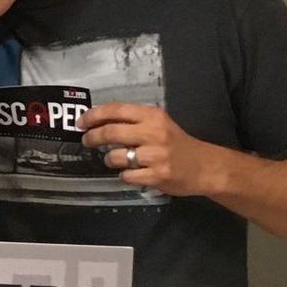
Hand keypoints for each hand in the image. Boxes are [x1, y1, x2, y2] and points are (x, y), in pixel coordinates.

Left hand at [81, 103, 222, 197]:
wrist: (205, 166)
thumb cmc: (176, 143)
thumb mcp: (159, 123)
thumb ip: (133, 120)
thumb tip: (97, 120)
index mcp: (153, 116)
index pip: (116, 110)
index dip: (94, 115)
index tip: (81, 122)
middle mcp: (154, 133)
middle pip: (110, 132)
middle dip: (92, 137)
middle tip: (86, 140)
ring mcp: (156, 156)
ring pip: (114, 157)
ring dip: (109, 159)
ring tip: (115, 159)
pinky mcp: (157, 175)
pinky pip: (126, 176)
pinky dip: (124, 175)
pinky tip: (132, 173)